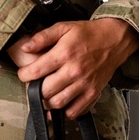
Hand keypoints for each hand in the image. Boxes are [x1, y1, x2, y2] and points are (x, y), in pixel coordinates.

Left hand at [7, 16, 138, 118]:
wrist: (115, 40)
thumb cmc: (89, 34)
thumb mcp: (64, 28)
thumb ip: (42, 37)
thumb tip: (25, 47)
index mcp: (64, 53)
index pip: (36, 71)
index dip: (24, 75)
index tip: (24, 74)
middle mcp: (74, 71)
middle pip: (45, 91)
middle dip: (34, 90)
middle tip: (34, 85)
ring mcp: (84, 84)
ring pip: (58, 103)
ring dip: (47, 102)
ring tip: (46, 94)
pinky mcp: (93, 93)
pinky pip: (75, 111)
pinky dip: (65, 111)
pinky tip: (62, 103)